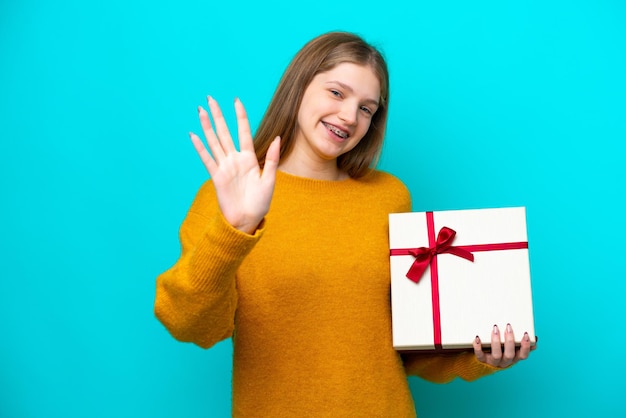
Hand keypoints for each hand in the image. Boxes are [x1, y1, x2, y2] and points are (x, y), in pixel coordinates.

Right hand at [190, 96, 280, 233]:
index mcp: (249, 159)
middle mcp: (235, 160)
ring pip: (214, 142)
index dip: (240, 116)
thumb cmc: (260, 203)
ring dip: (207, 126)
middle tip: (210, 98)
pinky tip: (193, 135)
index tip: (236, 101)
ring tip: (201, 111)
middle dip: (218, 115)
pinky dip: (200, 147)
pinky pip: (207, 159)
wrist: (247, 220)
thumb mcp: (270, 179)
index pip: (243, 132)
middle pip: (225, 132)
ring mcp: (224, 167)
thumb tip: (278, 138)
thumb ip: (272, 158)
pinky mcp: (216, 177)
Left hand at [473, 324, 536, 367]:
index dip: (525, 346)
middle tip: (508, 326)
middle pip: (510, 354)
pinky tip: (477, 337)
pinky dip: (478, 346)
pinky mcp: (482, 360)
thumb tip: (534, 338)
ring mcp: (493, 362)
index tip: (525, 334)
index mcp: (514, 358)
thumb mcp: (512, 348)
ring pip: (496, 354)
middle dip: (509, 340)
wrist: (483, 360)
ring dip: (496, 341)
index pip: (523, 355)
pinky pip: (480, 355)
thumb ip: (521, 344)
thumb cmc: (501, 350)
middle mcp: (505, 361)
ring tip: (495, 328)